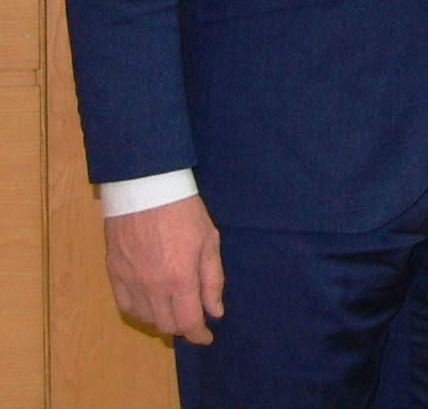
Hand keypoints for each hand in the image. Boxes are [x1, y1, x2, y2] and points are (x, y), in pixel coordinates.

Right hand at [106, 195, 223, 344]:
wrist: (145, 189)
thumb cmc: (184, 212)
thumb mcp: (209, 241)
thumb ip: (212, 280)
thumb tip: (216, 311)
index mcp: (180, 277)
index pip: (188, 321)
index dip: (199, 335)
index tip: (207, 337)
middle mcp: (152, 286)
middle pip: (166, 325)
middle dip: (183, 327)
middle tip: (193, 320)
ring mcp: (129, 281)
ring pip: (145, 318)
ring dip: (162, 320)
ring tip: (174, 309)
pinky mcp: (113, 274)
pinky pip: (125, 306)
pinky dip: (140, 312)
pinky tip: (150, 305)